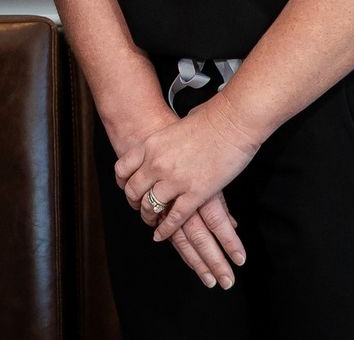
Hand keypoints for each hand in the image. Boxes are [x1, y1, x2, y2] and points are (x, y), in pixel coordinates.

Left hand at [115, 98, 261, 246]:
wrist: (230, 122)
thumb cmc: (208, 120)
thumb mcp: (173, 127)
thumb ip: (164, 141)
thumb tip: (165, 144)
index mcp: (150, 145)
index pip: (123, 169)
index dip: (122, 182)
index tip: (126, 188)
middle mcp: (157, 163)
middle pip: (133, 190)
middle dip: (134, 202)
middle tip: (138, 207)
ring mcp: (175, 180)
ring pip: (151, 206)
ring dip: (149, 217)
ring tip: (151, 221)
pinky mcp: (195, 193)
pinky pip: (174, 217)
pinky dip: (166, 229)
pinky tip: (162, 234)